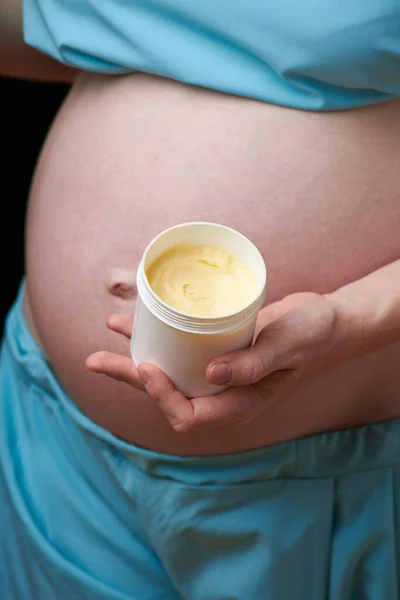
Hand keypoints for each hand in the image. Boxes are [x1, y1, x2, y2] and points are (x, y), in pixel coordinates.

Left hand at [86, 291, 358, 431]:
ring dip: (136, 350)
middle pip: (166, 391)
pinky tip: (140, 311)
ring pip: (169, 366)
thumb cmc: (314, 337)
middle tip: (94, 360)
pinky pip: (181, 343)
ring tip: (110, 328)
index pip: (188, 414)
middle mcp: (222, 390)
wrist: (326, 319)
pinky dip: (159, 329)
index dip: (161, 397)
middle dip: (130, 376)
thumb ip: (253, 366)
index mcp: (237, 404)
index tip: (147, 368)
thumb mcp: (287, 350)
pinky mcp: (216, 346)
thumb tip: (211, 376)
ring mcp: (217, 368)